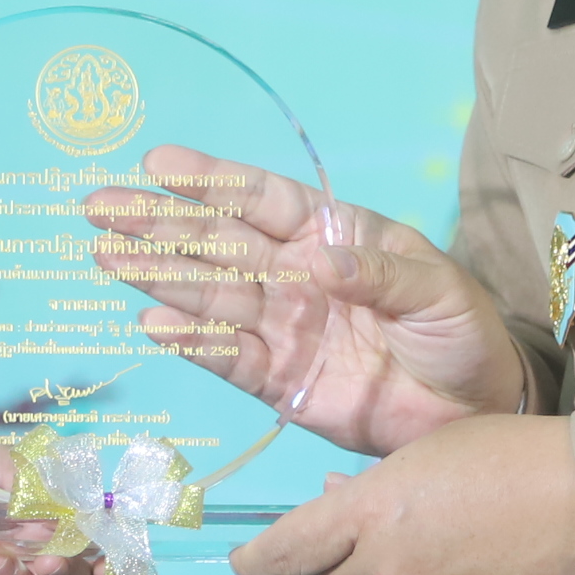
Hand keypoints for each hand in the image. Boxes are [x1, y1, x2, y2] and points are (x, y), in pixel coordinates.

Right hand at [83, 147, 530, 455]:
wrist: (476, 411)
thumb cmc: (462, 333)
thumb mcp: (436, 289)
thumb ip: (379, 273)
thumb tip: (318, 263)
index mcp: (332, 235)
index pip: (261, 200)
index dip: (211, 181)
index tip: (158, 163)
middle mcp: (293, 275)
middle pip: (217, 244)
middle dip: (158, 223)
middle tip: (99, 206)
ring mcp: (282, 328)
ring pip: (209, 297)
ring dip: (158, 277)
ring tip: (108, 257)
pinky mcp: (280, 383)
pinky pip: (227, 358)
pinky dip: (191, 343)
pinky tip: (152, 324)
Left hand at [230, 413, 574, 574]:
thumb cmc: (507, 456)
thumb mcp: (427, 453)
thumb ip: (371, 487)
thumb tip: (336, 499)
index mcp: (371, 517)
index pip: (287, 554)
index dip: (257, 564)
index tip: (242, 565)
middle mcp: (389, 572)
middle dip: (331, 567)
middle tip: (349, 545)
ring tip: (448, 539)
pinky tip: (481, 567)